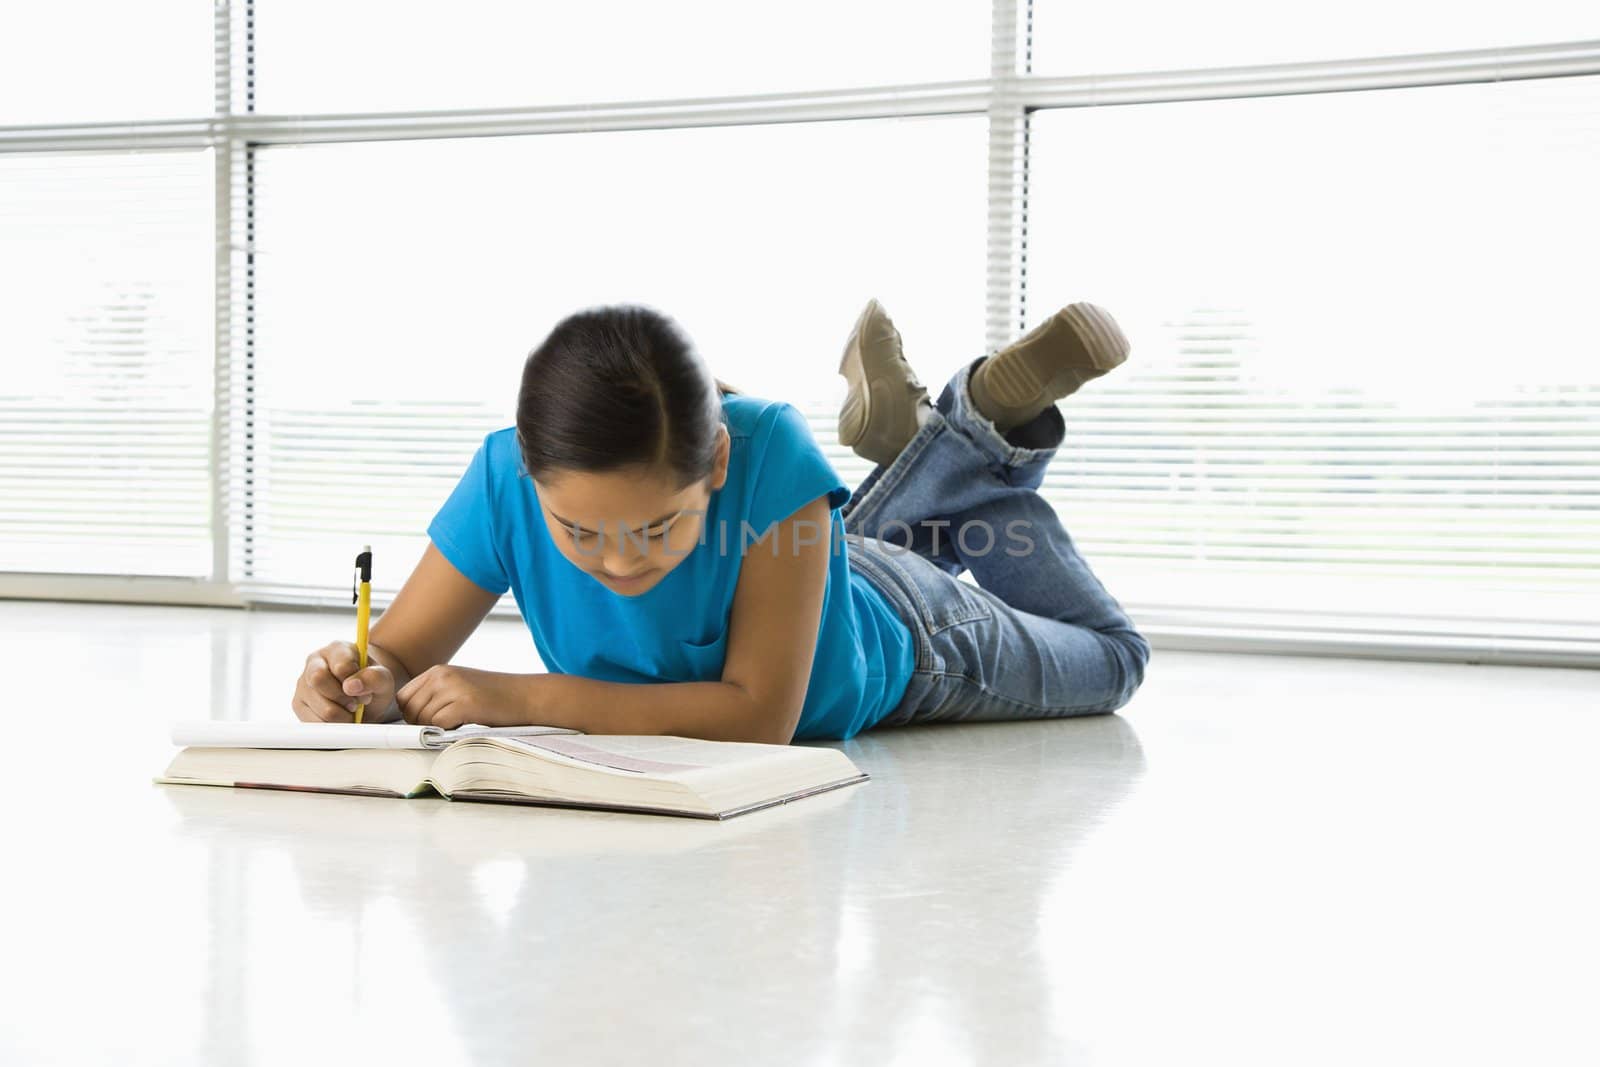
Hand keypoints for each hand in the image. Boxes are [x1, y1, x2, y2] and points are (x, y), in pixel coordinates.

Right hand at [292, 641, 397, 722]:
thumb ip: (374, 677)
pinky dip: (332, 726)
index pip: (340, 665)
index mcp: (337, 649)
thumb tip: (351, 686)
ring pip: (319, 706)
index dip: (355, 683)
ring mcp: (303, 684)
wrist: (365, 695)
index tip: (366, 693)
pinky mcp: (299, 705)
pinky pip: (314, 722)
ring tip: (351, 711)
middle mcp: (315, 663)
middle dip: (343, 699)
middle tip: (356, 704)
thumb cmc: (372, 683)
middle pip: (318, 680)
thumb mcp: (383, 678)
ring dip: (342, 716)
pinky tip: (340, 718)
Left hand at [397, 665, 538, 729]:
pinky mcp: (465, 703)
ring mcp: (453, 688)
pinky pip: (438, 725)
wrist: (525, 695)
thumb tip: (409, 717)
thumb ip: (435, 695)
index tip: (428, 721)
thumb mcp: (459, 685)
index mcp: (438, 670)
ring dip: (436, 728)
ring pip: (422, 719)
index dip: (411, 713)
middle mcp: (442, 675)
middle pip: (409, 710)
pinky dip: (447, 731)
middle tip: (445, 726)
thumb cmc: (494, 696)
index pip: (403, 697)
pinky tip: (464, 725)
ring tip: (458, 723)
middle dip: (421, 724)